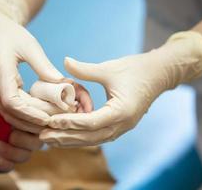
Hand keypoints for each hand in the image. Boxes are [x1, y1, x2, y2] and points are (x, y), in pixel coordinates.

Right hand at [0, 9, 64, 128]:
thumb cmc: (10, 34)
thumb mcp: (29, 45)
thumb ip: (43, 66)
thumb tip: (62, 84)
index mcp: (0, 73)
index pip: (12, 102)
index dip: (30, 113)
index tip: (47, 119)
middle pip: (12, 112)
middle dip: (34, 120)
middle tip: (56, 122)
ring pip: (10, 114)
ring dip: (29, 122)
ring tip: (50, 123)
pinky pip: (10, 109)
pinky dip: (24, 115)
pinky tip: (39, 116)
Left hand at [0, 93, 42, 171]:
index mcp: (12, 115)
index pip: (34, 118)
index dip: (33, 121)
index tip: (19, 122)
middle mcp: (15, 131)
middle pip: (36, 138)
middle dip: (27, 139)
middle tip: (11, 136)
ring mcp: (10, 148)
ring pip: (27, 153)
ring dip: (15, 152)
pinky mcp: (2, 162)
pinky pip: (12, 166)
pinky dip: (6, 163)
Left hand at [40, 31, 201, 146]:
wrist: (158, 74)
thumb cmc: (136, 69)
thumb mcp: (109, 68)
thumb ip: (86, 69)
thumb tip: (65, 61)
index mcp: (121, 111)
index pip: (90, 122)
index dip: (69, 122)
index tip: (50, 121)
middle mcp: (122, 125)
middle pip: (89, 137)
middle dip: (65, 137)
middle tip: (43, 137)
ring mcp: (122, 128)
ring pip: (92, 140)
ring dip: (71, 140)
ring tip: (50, 140)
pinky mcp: (119, 126)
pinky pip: (97, 135)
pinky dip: (81, 136)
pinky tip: (66, 134)